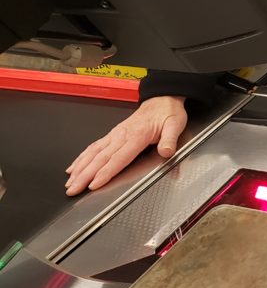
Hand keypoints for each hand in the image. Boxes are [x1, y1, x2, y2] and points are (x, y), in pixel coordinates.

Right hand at [65, 95, 187, 195]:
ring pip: (94, 153)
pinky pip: (94, 146)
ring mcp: (115, 134)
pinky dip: (81, 158)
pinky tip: (73, 167)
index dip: (106, 172)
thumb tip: (166, 151)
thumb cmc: (168, 113)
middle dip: (85, 175)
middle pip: (101, 158)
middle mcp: (122, 135)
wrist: (162, 98)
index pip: (119, 157)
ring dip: (80, 168)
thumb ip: (170, 139)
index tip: (94, 184)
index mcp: (138, 135)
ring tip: (69, 182)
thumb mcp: (175, 124)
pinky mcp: (113, 134)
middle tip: (73, 189)